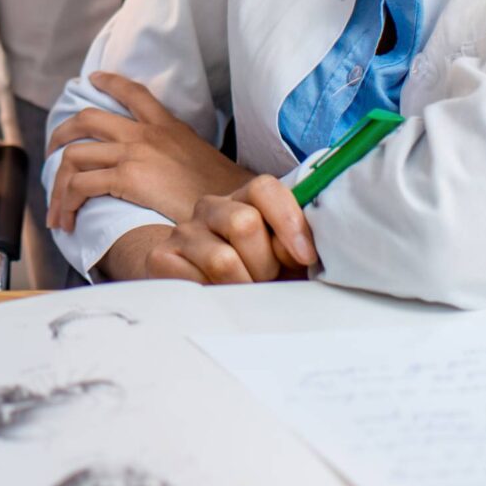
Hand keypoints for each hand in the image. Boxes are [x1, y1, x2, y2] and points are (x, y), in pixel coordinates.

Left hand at [44, 72, 247, 230]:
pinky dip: (66, 200)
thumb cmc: (226, 194)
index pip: (134, 92)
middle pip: (87, 119)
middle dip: (60, 134)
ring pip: (75, 155)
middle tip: (52, 152)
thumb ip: (182, 155)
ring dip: (58, 183)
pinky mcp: (128, 177)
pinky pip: (81, 183)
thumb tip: (175, 170)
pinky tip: (68, 217)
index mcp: (167, 126)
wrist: (235, 208)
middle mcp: (146, 133)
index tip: (94, 79)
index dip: (110, 83)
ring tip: (57, 207)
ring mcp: (135, 153)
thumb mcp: (204, 159)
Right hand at [141, 178, 315, 283]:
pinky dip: (214, 296)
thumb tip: (323, 249)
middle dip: (264, 263)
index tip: (305, 257)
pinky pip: (195, 281)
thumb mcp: (280, 258)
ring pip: (223, 259)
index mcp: (243, 200)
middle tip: (265, 281)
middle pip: (244, 223)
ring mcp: (184, 232)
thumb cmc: (251, 273)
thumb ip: (298, 247)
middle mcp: (210, 208)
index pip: (264, 188)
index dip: (288, 221)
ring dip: (242, 286)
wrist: (195, 287)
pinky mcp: (162, 257)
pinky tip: (217, 296)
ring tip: (243, 292)